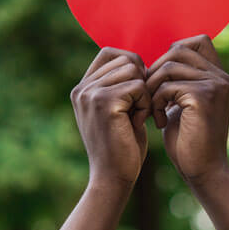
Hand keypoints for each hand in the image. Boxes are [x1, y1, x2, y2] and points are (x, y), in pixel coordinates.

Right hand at [70, 47, 150, 186]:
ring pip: (134, 70)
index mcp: (83, 87)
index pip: (110, 52)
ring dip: (144, 93)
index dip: (132, 64)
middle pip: (126, 59)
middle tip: (140, 107)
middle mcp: (82, 87)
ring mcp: (90, 94)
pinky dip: (146, 104)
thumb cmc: (122, 144)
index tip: (139, 88)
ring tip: (138, 115)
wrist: (113, 177)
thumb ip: (119, 84)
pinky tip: (139, 123)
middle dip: (142, 81)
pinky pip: (138, 86)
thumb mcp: (118, 109)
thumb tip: (137, 60)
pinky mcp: (104, 102)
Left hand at [146, 34, 228, 185]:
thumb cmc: (188, 138)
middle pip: (178, 49)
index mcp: (218, 75)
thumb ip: (179, 80)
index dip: (174, 51)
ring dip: (152, 88)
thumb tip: (158, 61)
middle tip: (149, 94)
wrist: (202, 171)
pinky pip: (166, 86)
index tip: (161, 77)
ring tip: (152, 110)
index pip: (198, 40)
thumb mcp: (184, 102)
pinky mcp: (203, 97)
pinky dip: (155, 102)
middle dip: (156, 70)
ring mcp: (214, 85)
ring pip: (168, 66)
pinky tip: (158, 121)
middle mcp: (221, 76)